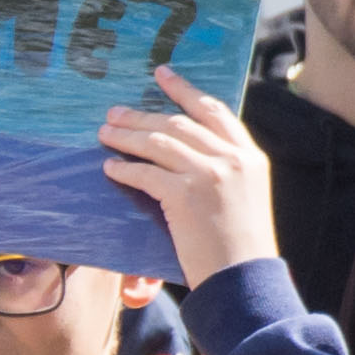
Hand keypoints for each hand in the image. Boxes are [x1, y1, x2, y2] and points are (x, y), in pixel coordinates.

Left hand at [98, 64, 279, 287]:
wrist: (243, 280)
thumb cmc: (240, 247)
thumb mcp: (244, 197)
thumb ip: (224, 170)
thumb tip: (185, 154)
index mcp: (249, 156)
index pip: (213, 111)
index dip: (184, 90)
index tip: (161, 74)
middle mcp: (231, 159)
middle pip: (178, 123)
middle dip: (142, 115)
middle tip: (116, 112)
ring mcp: (208, 175)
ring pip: (159, 143)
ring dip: (127, 136)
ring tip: (105, 132)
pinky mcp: (185, 196)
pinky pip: (146, 173)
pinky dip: (125, 168)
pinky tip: (110, 167)